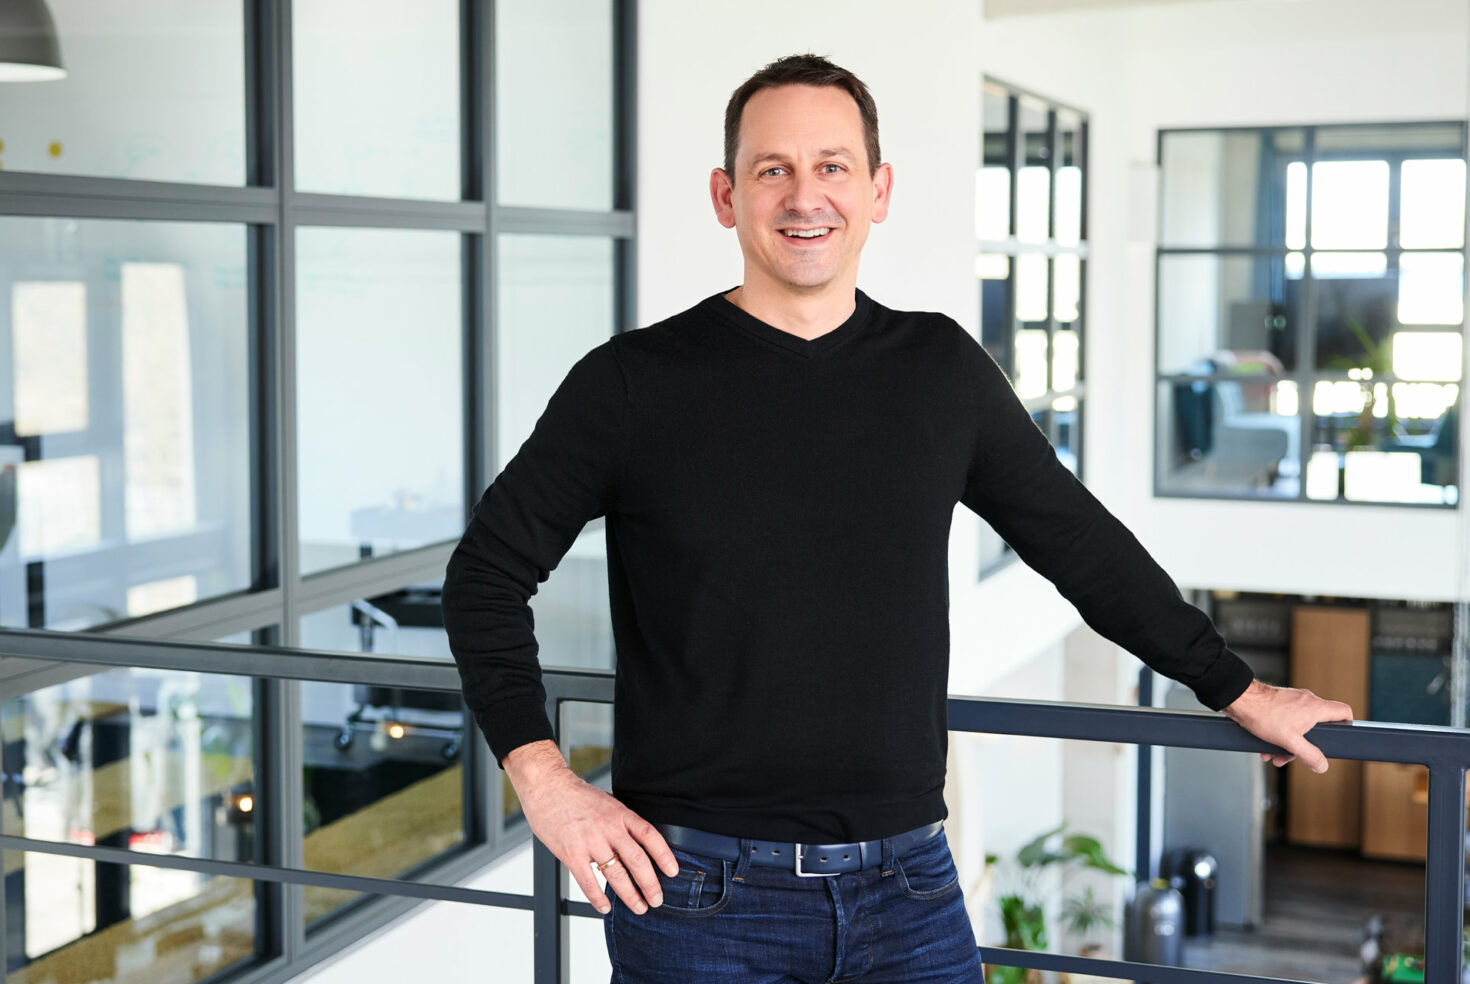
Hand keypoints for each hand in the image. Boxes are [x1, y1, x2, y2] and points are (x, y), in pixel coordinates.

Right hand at [503, 739, 678, 914]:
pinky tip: (605, 907)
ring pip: (616, 874)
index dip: (664, 855)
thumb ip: (621, 822)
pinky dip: (598, 897)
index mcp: (620, 813)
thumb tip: (637, 844)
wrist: (547, 787)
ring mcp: (589, 841)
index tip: (673, 872)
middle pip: (637, 859)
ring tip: (638, 907)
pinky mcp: (570, 852)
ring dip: (630, 895)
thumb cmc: (576, 796)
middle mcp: (608, 827)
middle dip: (650, 883)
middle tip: (657, 899)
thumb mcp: (608, 802)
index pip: (649, 836)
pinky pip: (588, 881)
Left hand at [1221, 680, 1353, 772]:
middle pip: (1318, 726)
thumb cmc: (1264, 715)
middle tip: (1293, 757)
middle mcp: (1307, 701)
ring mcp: (1292, 701)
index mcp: (1315, 707)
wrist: (1238, 699)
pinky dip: (1278, 735)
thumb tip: (1322, 766)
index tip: (1339, 738)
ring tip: (1273, 756)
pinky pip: (1285, 722)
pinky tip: (1265, 747)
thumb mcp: (1289, 741)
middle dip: (1306, 745)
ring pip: (1299, 726)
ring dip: (1287, 744)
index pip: (1344, 711)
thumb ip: (1309, 755)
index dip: (1347, 725)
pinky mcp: (1279, 703)